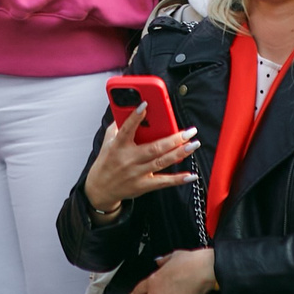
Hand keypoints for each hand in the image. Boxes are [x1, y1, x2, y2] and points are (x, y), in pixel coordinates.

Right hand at [82, 110, 199, 219]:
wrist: (100, 189)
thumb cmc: (107, 162)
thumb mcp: (108, 141)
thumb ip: (119, 126)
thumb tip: (130, 109)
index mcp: (118, 146)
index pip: (126, 129)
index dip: (135, 117)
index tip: (145, 105)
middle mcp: (129, 159)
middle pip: (154, 147)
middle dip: (174, 139)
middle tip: (189, 131)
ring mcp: (137, 173)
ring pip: (162, 162)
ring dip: (180, 153)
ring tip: (193, 144)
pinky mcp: (143, 185)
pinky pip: (163, 182)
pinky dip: (178, 179)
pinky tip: (191, 175)